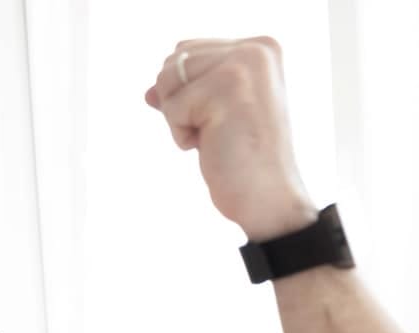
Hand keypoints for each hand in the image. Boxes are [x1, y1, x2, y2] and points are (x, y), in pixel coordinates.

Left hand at [144, 37, 318, 240]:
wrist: (269, 198)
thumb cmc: (242, 161)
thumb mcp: (212, 117)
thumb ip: (185, 93)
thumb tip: (150, 91)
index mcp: (260, 48)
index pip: (185, 50)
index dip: (185, 92)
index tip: (221, 118)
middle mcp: (256, 49)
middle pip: (172, 62)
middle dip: (179, 104)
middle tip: (219, 131)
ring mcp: (244, 65)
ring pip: (166, 81)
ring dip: (179, 119)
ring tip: (217, 136)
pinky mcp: (227, 87)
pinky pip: (171, 107)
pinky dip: (181, 135)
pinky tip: (214, 145)